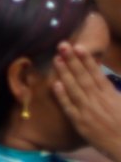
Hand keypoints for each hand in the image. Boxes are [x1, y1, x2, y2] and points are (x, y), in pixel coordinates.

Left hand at [53, 42, 120, 160]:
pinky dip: (62, 96)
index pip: (96, 74)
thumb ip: (110, 89)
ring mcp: (88, 111)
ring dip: (65, 73)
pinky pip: (69, 107)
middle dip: (73, 61)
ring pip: (74, 89)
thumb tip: (98, 75)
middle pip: (83, 77)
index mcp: (110, 95)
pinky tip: (55, 84)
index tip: (78, 46)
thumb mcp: (120, 102)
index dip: (87, 60)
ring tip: (56, 59)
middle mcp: (98, 100)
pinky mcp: (80, 123)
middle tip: (62, 45)